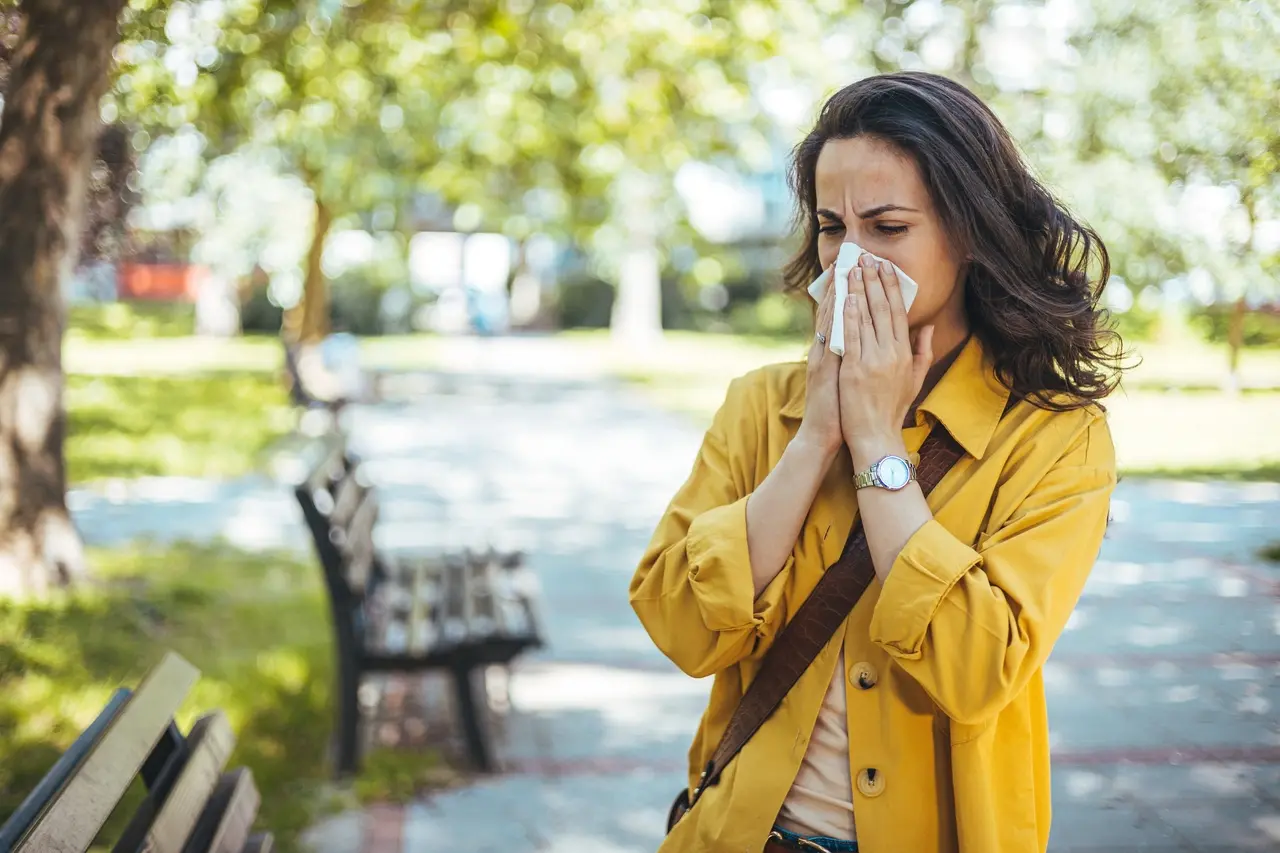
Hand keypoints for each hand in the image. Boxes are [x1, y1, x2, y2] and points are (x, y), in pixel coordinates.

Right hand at [796, 267, 841, 456]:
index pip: (840, 316)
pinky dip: (832, 317)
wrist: (823, 435)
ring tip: (843, 269)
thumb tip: (868, 341)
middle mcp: (824, 351)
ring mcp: (821, 358)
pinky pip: (828, 338)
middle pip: (832, 311)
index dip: (848, 292)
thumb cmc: (840, 411)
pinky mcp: (822, 368)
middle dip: (842, 284)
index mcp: (832, 352)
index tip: (857, 269)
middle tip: (849, 258)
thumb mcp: (849, 379)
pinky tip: (839, 300)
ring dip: (835, 293)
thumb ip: (855, 358)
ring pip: (828, 319)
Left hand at [838, 253, 934, 461]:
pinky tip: (846, 298)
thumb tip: (928, 326)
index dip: (892, 287)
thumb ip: (922, 351)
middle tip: (867, 257)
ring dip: (859, 291)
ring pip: (866, 318)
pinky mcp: (854, 369)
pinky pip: (851, 336)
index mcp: (905, 353)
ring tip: (853, 269)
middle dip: (875, 280)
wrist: (876, 436)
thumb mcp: (915, 379)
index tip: (885, 267)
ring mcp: (872, 361)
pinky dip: (849, 316)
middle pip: (883, 309)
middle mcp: (891, 353)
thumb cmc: (893, 409)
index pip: (899, 312)